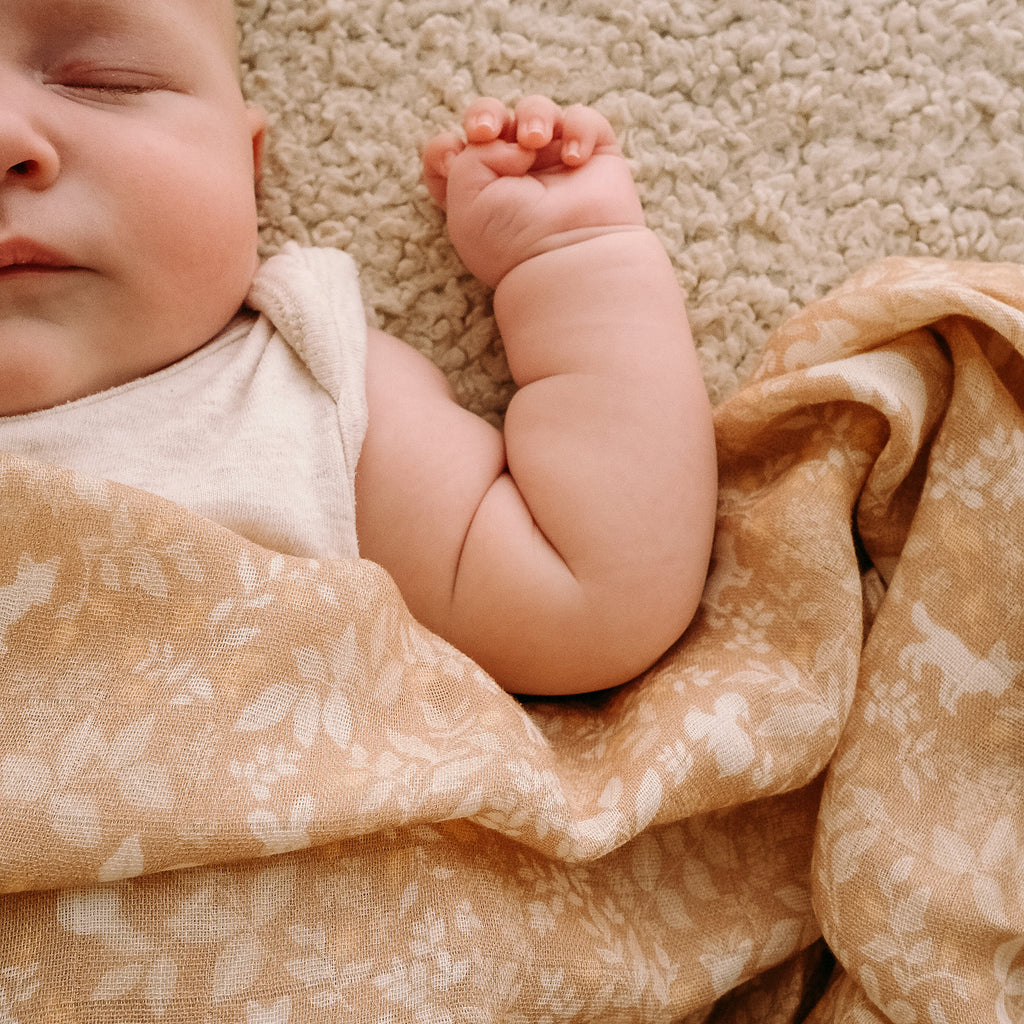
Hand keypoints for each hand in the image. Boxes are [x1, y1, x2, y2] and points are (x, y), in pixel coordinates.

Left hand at [422, 96, 645, 286]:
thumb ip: (469, 155)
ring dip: (532, 116)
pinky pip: (582, 120)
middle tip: (487, 132)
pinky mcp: (593, 158)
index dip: (443, 148)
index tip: (451, 160)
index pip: (449, 153)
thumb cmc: (514, 239)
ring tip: (534, 142)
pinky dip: (577, 129)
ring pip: (536, 111)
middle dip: (484, 113)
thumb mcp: (466, 201)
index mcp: (478, 194)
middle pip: (491, 118)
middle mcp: (514, 177)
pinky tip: (573, 159)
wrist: (570, 256)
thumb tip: (514, 142)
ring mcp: (553, 164)